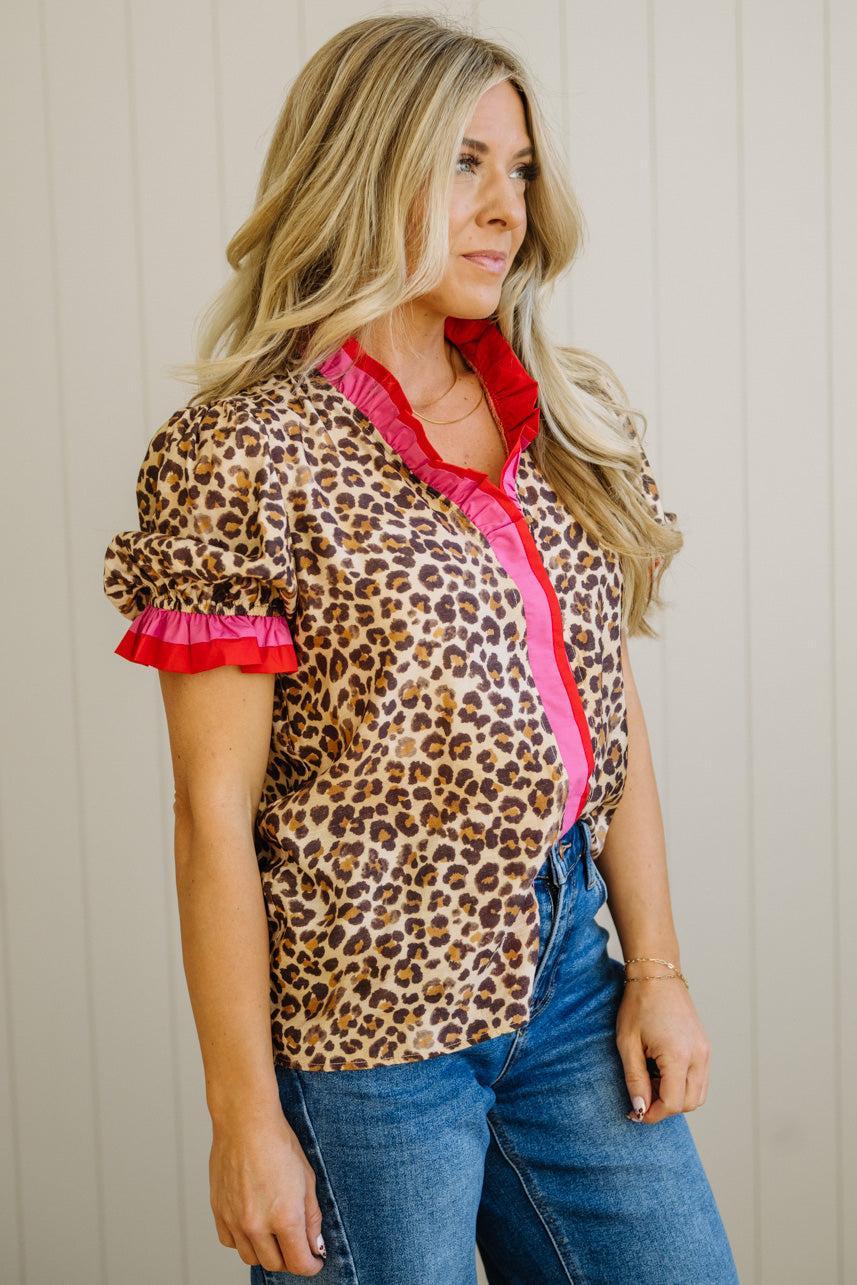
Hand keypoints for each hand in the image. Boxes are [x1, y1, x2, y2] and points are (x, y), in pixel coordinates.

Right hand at [209, 1108, 326, 1275]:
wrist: (246, 1123)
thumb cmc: (278, 1143)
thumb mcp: (307, 1179)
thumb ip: (312, 1218)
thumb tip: (315, 1245)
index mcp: (284, 1217)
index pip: (299, 1263)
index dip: (312, 1266)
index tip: (315, 1261)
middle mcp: (257, 1225)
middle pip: (276, 1264)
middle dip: (291, 1259)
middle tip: (297, 1245)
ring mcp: (235, 1220)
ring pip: (251, 1257)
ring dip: (266, 1252)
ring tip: (276, 1234)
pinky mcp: (219, 1212)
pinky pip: (231, 1242)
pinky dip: (243, 1241)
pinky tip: (253, 1225)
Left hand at [615, 972, 711, 1123]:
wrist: (657, 976)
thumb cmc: (639, 1006)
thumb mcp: (628, 1044)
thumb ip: (635, 1079)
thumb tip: (640, 1109)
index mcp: (679, 1055)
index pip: (672, 1103)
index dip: (653, 1114)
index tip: (635, 1113)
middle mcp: (699, 1056)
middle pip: (689, 1103)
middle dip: (665, 1107)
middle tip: (641, 1095)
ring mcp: (705, 1051)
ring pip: (698, 1094)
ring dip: (676, 1097)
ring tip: (651, 1080)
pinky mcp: (705, 1047)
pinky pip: (700, 1079)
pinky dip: (683, 1085)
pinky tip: (662, 1070)